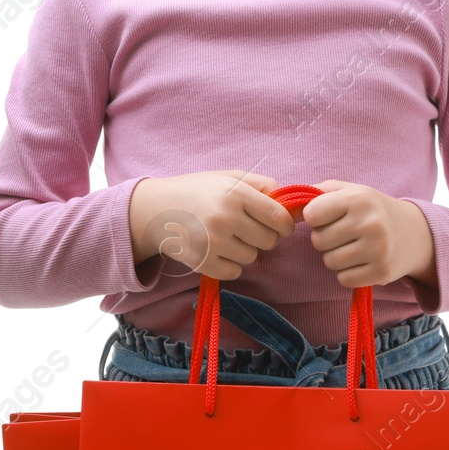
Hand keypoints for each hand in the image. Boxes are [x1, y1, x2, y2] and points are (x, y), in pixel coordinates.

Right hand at [128, 170, 296, 279]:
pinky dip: (230, 265)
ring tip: (227, 237)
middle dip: (264, 237)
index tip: (278, 225)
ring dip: (245, 250)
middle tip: (247, 229)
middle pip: (269, 241)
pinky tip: (217, 250)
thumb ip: (262, 185)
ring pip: (252, 258)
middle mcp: (225, 218)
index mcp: (235, 194)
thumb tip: (292, 204)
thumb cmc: (198, 190)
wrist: (155, 209)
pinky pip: (234, 272)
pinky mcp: (202, 262)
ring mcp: (213, 242)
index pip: (280, 218)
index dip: (285, 225)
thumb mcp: (228, 177)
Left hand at [303, 180, 435, 289]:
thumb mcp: (347, 191)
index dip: (315, 217)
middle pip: (318, 241)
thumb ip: (313, 194)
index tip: (328, 216)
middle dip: (325, 238)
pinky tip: (361, 261)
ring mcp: (378, 249)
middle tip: (344, 233)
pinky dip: (347, 273)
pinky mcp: (382, 272)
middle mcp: (370, 222)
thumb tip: (283, 209)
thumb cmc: (370, 210)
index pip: (312, 214)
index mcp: (358, 198)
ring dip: (335, 256)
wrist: (414, 233)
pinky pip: (343, 279)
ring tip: (353, 246)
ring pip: (329, 261)